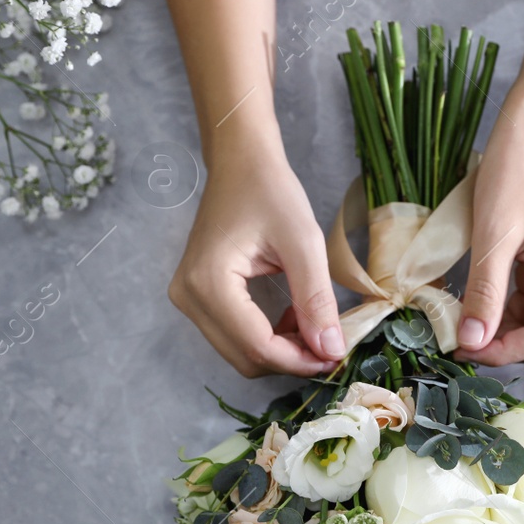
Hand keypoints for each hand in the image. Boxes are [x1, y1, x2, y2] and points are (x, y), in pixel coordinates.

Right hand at [168, 135, 345, 377]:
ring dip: (280, 349)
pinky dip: (267, 337)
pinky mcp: (196, 298)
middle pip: (245, 357)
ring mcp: (188, 299)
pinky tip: (292, 315)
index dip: (299, 361)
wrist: (240, 162)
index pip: (256, 346)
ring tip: (312, 322)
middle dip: (290, 358)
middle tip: (329, 341)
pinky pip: (234, 336)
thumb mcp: (304, 242)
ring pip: (239, 352)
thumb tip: (331, 351)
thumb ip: (316, 299)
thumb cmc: (270, 190)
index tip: (336, 357)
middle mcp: (189, 297)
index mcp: (209, 282)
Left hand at [455, 107, 523, 366]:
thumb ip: (485, 291)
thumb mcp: (495, 233)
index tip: (458, 347)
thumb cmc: (516, 169)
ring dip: (499, 332)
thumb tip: (471, 342)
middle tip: (454, 338)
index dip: (501, 352)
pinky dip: (502, 313)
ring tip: (460, 322)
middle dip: (501, 346)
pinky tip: (475, 305)